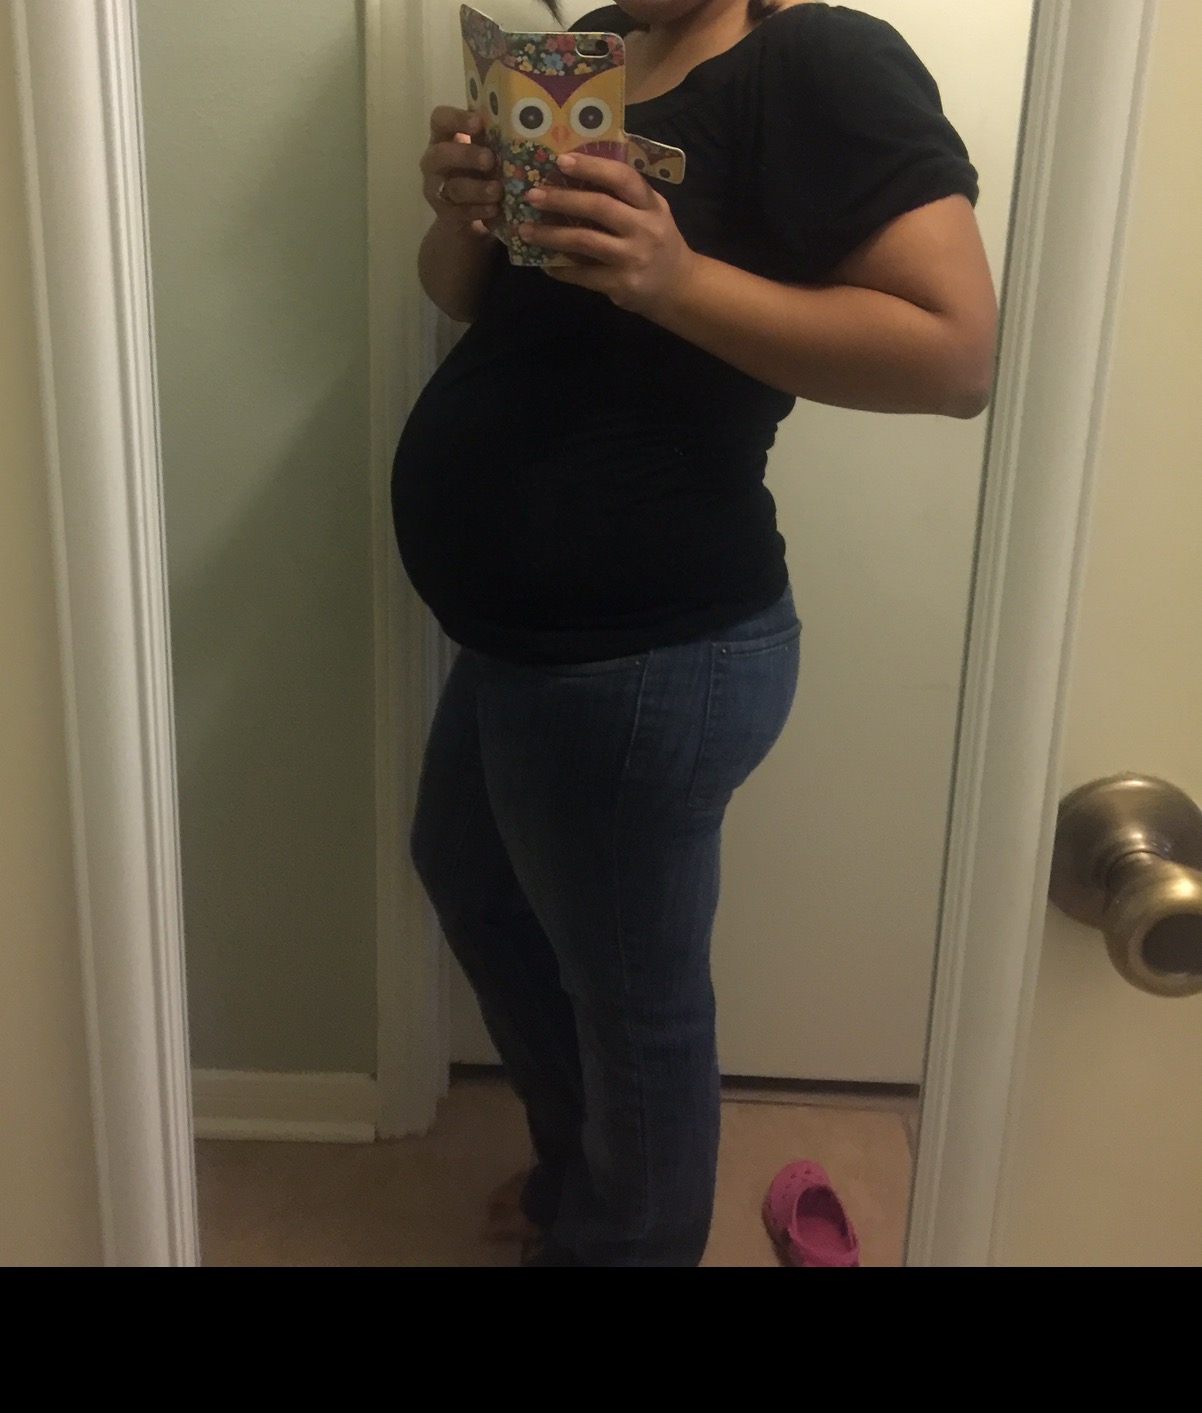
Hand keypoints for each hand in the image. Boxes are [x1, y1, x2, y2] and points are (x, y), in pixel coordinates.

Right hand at [421, 106, 500, 236]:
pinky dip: (479, 211)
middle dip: (466, 156)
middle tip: (490, 160)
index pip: (439, 119)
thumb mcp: (485, 150)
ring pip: (453, 187)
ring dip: (478, 189)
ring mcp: (436, 189)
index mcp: (443, 137)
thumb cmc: (480, 171)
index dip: (455, 118)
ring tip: (498, 190)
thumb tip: (522, 123)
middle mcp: (434, 161)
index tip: (478, 122)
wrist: (470, 215)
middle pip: (441, 154)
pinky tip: (494, 209)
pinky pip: (460, 212)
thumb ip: (491, 138)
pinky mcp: (445, 214)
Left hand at [521, 152, 697, 316]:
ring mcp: (633, 258)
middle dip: (561, 199)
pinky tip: (544, 263)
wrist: (679, 288)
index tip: (560, 160)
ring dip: (551, 235)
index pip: (622, 178)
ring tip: (525, 230)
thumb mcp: (652, 213)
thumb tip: (574, 176)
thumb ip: (624, 197)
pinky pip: (583, 274)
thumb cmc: (657, 242)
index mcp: (651, 205)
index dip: (591, 167)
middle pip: (599, 207)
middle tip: (532, 195)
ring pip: (585, 241)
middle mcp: (644, 229)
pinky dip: (560, 268)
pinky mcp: (621, 284)